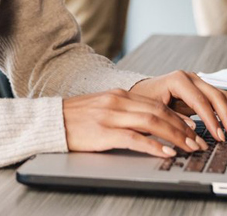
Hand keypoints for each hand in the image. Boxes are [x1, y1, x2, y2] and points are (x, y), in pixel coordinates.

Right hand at [63, 88, 206, 157]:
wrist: (51, 121)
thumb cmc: (75, 117)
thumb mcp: (102, 107)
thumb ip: (123, 110)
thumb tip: (147, 121)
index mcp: (117, 94)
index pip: (155, 103)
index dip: (176, 116)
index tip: (190, 127)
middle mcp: (116, 101)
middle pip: (158, 112)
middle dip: (181, 127)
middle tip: (196, 140)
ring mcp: (110, 116)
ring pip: (151, 123)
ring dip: (174, 136)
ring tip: (188, 147)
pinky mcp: (104, 132)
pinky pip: (135, 138)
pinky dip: (154, 145)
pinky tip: (165, 151)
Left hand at [131, 71, 226, 141]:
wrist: (142, 90)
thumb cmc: (145, 99)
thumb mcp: (156, 110)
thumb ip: (175, 120)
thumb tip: (193, 132)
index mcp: (177, 80)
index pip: (200, 101)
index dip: (211, 120)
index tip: (218, 136)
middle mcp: (190, 78)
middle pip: (215, 95)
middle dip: (225, 116)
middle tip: (226, 136)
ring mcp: (197, 82)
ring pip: (219, 95)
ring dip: (226, 112)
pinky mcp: (201, 89)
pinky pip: (217, 98)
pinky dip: (224, 110)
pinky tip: (225, 123)